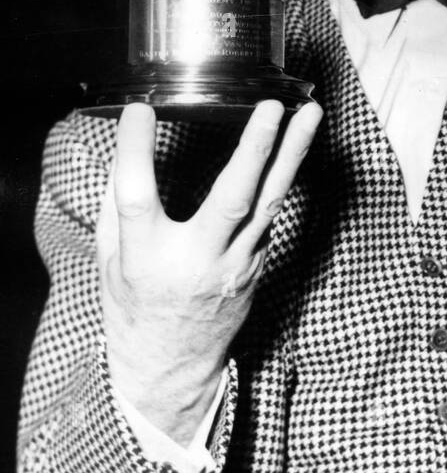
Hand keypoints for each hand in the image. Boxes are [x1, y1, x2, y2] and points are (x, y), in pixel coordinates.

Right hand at [97, 99, 323, 445]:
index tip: (139, 110)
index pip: (138, 198)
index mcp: (145, 259)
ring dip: (293, 153)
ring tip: (310, 112)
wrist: (173, 365)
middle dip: (254, 148)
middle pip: (232, 198)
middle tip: (272, 107)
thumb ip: (116, 205)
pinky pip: (271, 213)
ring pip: (270, 202)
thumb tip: (123, 147)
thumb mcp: (109, 261)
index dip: (135, 152)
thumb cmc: (135, 306)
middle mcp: (196, 261)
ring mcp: (235, 265)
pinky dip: (284, 175)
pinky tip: (296, 142)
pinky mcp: (257, 264)